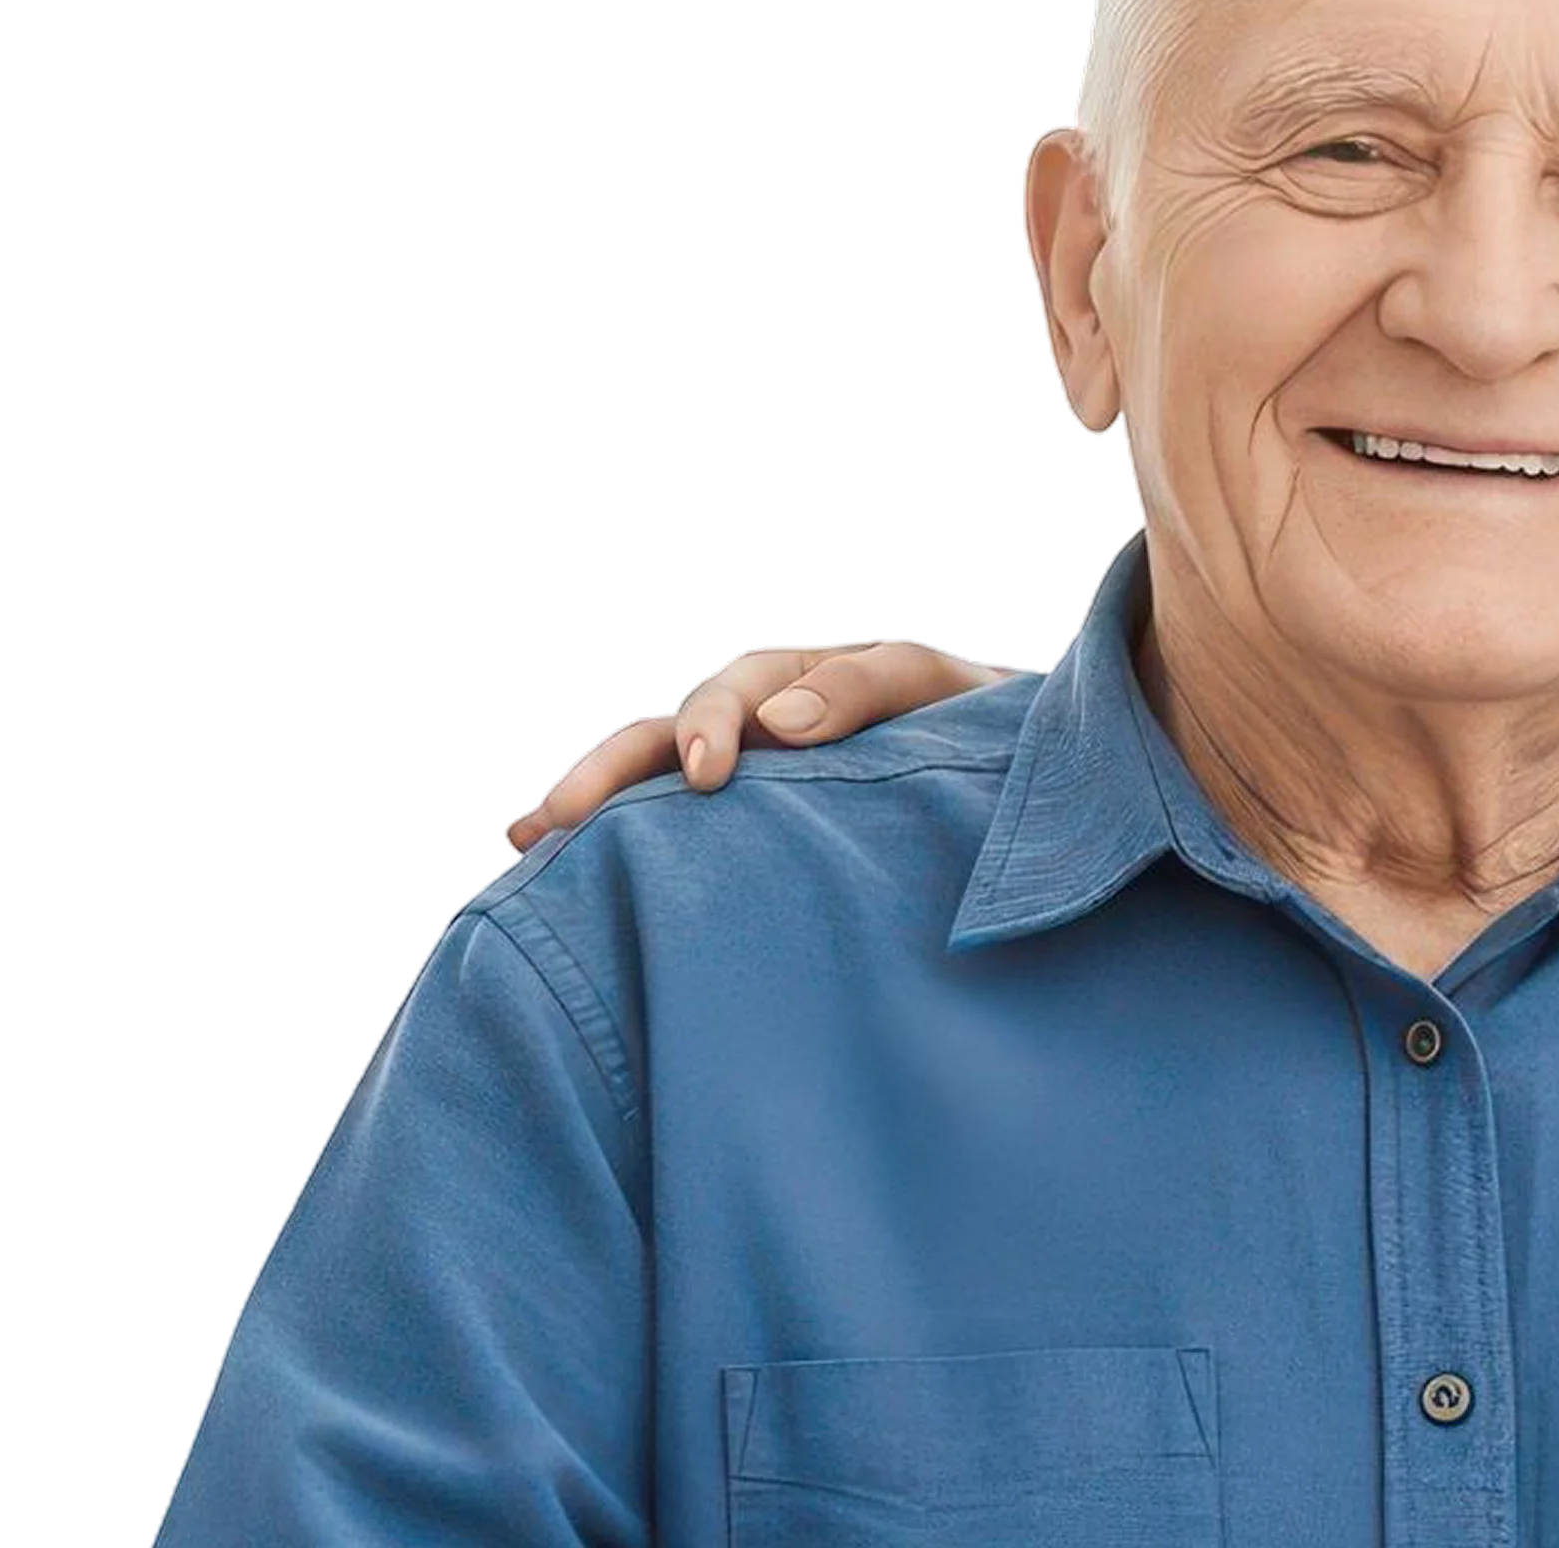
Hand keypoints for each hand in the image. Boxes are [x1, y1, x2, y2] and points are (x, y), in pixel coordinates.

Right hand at [502, 639, 1009, 849]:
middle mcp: (767, 729)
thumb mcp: (946, 694)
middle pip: (671, 733)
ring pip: (657, 783)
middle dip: (612, 768)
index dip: (715, 721)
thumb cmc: (986, 732)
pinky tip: (559, 874)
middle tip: (560, 817)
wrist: (1030, 785)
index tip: (707, 772)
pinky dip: (620, 846)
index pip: (744, 687)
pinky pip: (679, 838)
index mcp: (810, 684)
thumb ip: (871, 690)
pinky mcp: (751, 841)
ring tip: (528, 840)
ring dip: (594, 803)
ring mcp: (755, 786)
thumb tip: (779, 723)